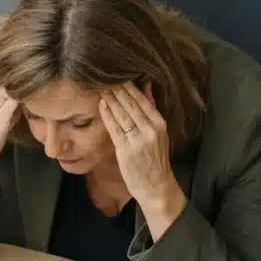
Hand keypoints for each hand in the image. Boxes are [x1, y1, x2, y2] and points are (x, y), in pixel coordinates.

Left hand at [99, 82, 186, 218]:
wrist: (156, 186)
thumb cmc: (155, 159)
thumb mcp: (158, 133)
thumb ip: (151, 110)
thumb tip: (146, 86)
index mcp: (159, 124)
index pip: (142, 100)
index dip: (129, 87)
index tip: (119, 74)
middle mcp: (150, 130)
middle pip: (131, 105)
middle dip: (117, 89)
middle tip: (104, 75)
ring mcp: (138, 140)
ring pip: (122, 114)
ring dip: (111, 99)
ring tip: (101, 86)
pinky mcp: (126, 150)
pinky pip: (115, 128)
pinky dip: (108, 115)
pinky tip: (102, 105)